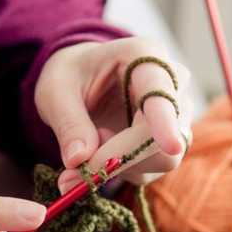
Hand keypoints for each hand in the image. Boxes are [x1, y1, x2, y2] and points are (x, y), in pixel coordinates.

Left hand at [34, 37, 193, 192]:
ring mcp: (175, 118)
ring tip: (82, 151)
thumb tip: (78, 160)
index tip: (170, 146)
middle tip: (76, 162)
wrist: (82, 79)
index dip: (166, 122)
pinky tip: (94, 157)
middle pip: (166, 139)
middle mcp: (172, 86)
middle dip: (120, 157)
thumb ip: (68, 124)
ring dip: (114, 167)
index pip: (161, 94)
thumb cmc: (71, 76)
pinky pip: (147, 171)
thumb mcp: (56, 91)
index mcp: (145, 57)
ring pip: (159, 161)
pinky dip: (116, 173)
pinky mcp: (167, 145)